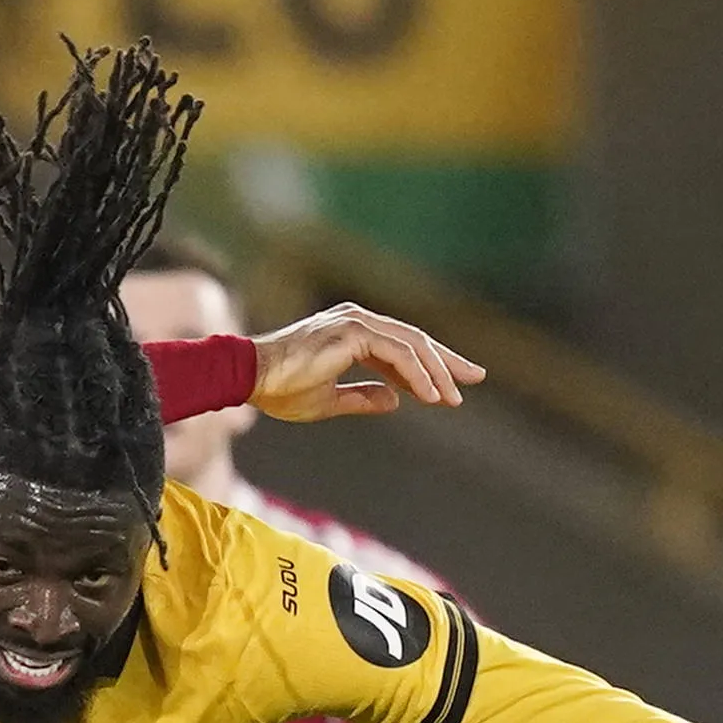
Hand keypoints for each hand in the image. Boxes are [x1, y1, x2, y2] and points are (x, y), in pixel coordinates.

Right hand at [249, 303, 484, 422]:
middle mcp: (357, 320)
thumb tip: (395, 400)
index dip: (431, 366)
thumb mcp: (328, 401)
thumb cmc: (277, 390)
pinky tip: (429, 395)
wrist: (248, 377)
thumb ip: (362, 398)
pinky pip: (396, 352)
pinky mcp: (352, 331)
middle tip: (474, 379)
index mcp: (352, 333)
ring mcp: (355, 322)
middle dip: (446, 362)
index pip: (402, 347)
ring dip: (435, 372)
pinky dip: (416, 373)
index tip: (454, 385)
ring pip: (411, 344)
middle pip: (415, 339)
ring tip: (450, 399)